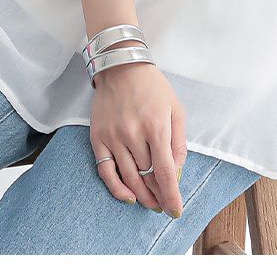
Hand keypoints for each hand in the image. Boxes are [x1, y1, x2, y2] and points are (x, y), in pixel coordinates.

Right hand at [90, 44, 186, 215]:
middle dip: (158, 195)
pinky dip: (117, 189)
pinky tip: (129, 197)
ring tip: (151, 204)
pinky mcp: (98, 138)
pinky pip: (106, 171)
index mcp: (156, 126)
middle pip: (147, 177)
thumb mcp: (175, 109)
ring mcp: (113, 137)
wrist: (121, 67)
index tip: (176, 210)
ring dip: (142, 196)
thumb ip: (178, 142)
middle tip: (165, 205)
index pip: (165, 172)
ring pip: (129, 178)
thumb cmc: (153, 88)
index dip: (171, 195)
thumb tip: (177, 171)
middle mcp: (133, 134)